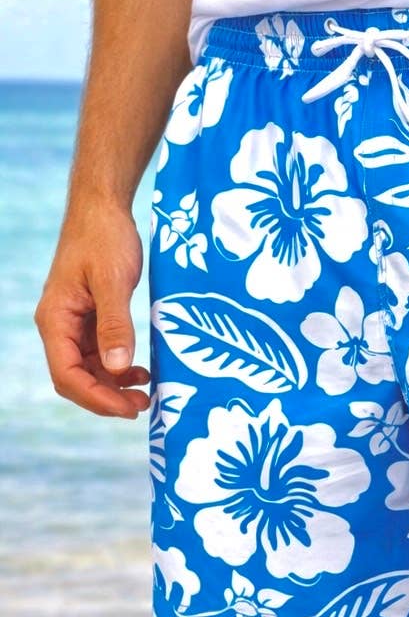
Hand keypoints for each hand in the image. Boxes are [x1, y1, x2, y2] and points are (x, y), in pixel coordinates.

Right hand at [35, 199, 150, 419]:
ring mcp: (74, 322)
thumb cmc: (105, 238)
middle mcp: (59, 326)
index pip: (67, 374)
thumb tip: (117, 368)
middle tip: (142, 406)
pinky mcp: (90, 316)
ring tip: (145, 393)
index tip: (128, 408)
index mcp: (55, 320)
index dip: (96, 398)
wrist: (103, 208)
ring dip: (113, 385)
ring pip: (88, 369)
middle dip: (106, 397)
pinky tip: (140, 370)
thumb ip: (115, 325)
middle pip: (75, 378)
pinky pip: (99, 352)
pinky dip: (117, 366)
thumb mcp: (113, 281)